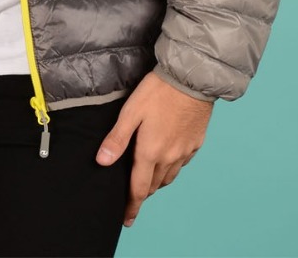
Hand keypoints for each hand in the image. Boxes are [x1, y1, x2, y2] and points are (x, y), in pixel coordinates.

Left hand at [95, 70, 213, 226]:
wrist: (191, 79)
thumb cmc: (158, 92)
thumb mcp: (131, 112)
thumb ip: (117, 139)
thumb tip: (101, 162)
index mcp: (150, 152)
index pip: (139, 189)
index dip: (131, 206)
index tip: (126, 219)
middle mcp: (169, 157)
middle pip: (154, 185)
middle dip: (143, 192)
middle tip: (133, 196)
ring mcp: (185, 151)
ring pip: (169, 177)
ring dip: (157, 181)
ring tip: (148, 180)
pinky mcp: (196, 143)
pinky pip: (182, 163)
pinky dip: (172, 167)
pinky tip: (168, 159)